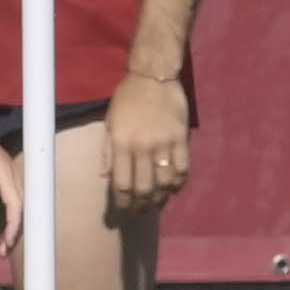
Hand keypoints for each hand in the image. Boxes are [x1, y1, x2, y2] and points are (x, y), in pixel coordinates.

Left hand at [104, 69, 191, 213]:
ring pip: (165, 181)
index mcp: (121, 144)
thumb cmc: (127, 99)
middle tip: (142, 212)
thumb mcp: (110, 124)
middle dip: (142, 205)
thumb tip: (106, 177)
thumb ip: (107, 152)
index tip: (125, 210)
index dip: (123, 202)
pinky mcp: (181, 138)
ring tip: (159, 204)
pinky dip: (180, 182)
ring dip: (162, 198)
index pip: (122, 184)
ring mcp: (164, 143)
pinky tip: (175, 187)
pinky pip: (183, 167)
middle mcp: (142, 147)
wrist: (152, 77)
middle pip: (144, 187)